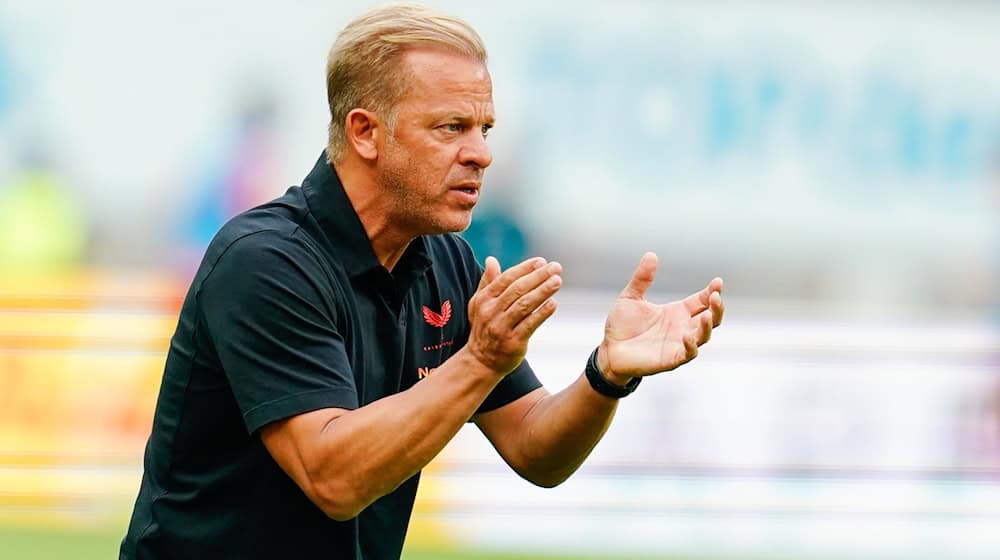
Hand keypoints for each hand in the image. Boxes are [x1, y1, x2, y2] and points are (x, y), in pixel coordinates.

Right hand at [466, 256, 561, 374]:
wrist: (481, 361)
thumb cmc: (484, 327)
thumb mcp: (480, 304)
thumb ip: (487, 282)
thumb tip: (491, 259)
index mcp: (484, 299)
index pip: (507, 278)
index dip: (525, 268)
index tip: (541, 261)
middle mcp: (492, 312)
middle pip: (518, 289)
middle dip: (538, 276)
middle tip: (556, 267)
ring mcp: (502, 327)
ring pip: (525, 305)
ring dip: (543, 291)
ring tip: (557, 281)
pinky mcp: (513, 342)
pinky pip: (530, 324)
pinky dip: (542, 313)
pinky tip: (553, 303)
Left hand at [598, 253, 723, 383]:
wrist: (609, 350)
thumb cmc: (621, 326)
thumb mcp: (630, 298)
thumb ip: (642, 279)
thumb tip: (651, 255)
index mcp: (677, 311)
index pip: (702, 300)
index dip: (712, 291)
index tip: (717, 281)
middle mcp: (682, 327)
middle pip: (710, 317)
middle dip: (717, 307)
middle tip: (716, 296)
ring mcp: (678, 344)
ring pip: (703, 336)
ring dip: (708, 326)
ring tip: (707, 315)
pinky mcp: (671, 359)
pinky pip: (687, 353)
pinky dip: (691, 346)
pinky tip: (687, 336)